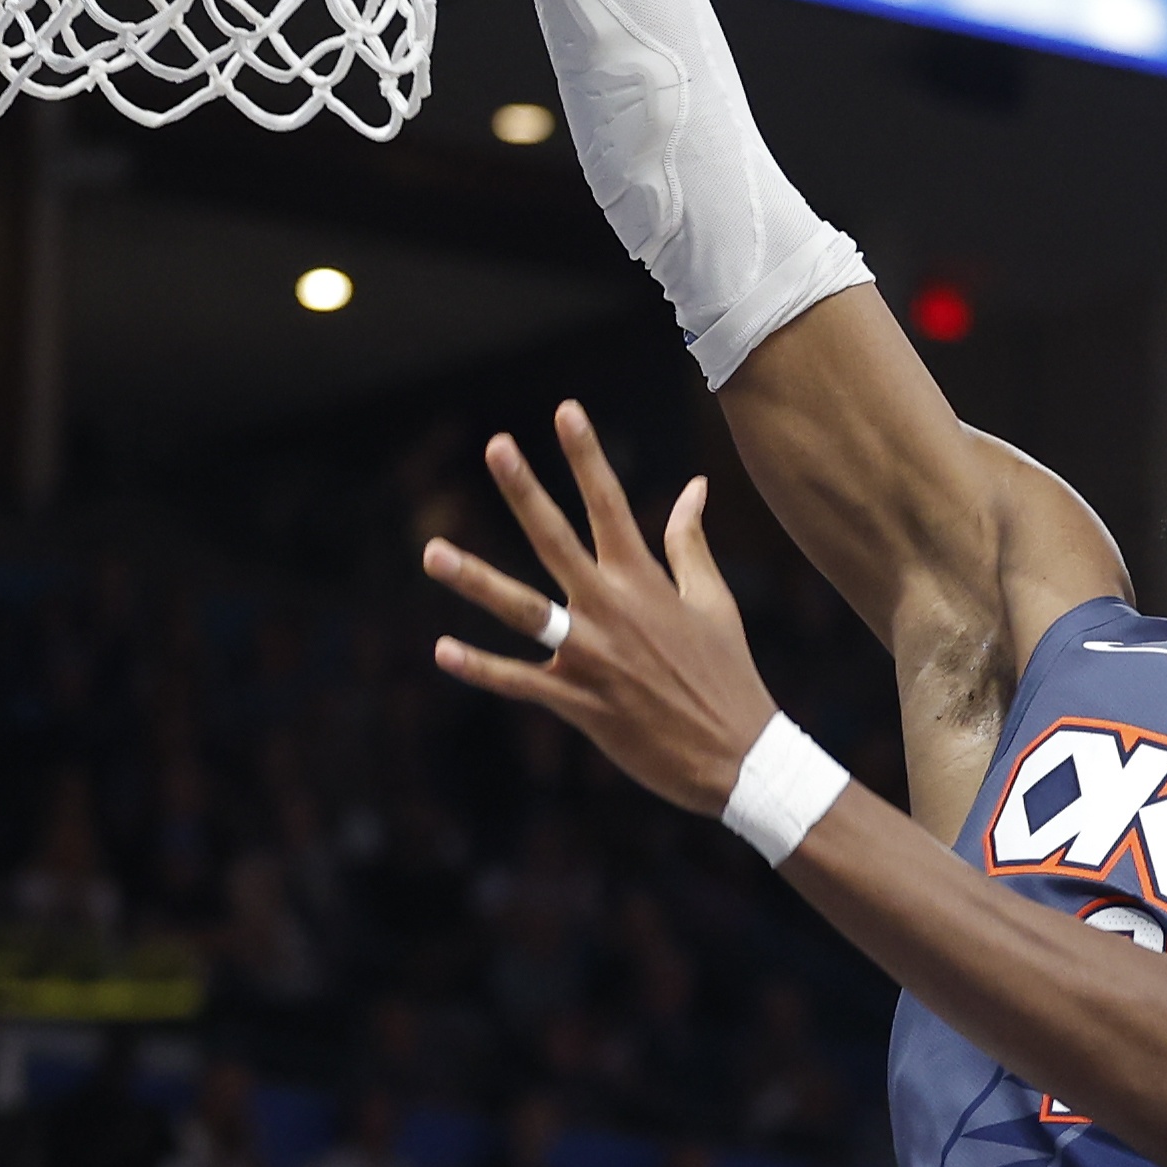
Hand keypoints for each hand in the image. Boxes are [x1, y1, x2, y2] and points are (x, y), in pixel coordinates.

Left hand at [425, 404, 784, 819]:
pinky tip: (442, 650)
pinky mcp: (578, 702)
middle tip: (495, 446)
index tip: (565, 410)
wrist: (735, 756)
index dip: (586, 455)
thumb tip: (695, 484)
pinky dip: (480, 667)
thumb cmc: (727, 674)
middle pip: (556, 539)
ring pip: (522, 609)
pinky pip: (519, 681)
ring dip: (474, 579)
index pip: (609, 503)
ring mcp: (592, 656)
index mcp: (644, 581)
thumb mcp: (714, 601)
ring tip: (432, 550)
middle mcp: (612, 609)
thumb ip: (689, 541)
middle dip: (524, 490)